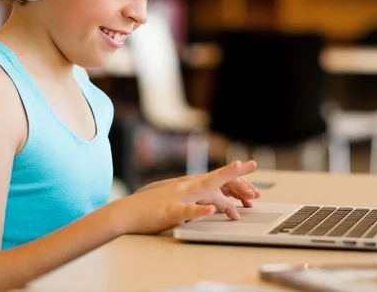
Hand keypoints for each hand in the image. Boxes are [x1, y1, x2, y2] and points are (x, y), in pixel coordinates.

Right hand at [114, 160, 257, 234]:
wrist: (125, 213)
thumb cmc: (150, 210)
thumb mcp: (177, 205)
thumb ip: (195, 204)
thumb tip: (213, 207)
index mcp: (188, 187)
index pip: (215, 178)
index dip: (233, 173)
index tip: (250, 165)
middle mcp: (185, 188)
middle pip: (214, 178)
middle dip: (234, 172)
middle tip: (252, 164)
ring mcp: (178, 198)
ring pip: (203, 188)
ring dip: (221, 180)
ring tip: (236, 174)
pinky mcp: (169, 212)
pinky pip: (186, 210)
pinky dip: (199, 209)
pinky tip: (210, 208)